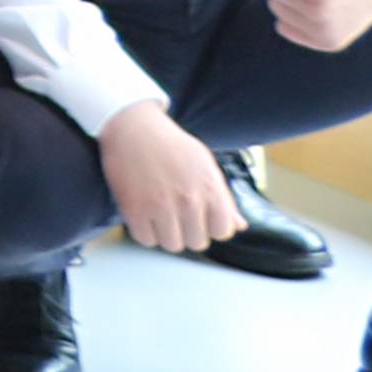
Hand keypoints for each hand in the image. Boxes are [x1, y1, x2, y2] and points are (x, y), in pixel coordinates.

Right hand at [95, 99, 241, 255]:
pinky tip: (143, 215)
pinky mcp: (134, 209)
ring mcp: (161, 206)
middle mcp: (189, 200)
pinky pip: (145, 239)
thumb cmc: (170, 145)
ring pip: (172, 245)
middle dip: (188, 231)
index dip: (210, 225)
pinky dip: (144, 231)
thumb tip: (240, 226)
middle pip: (197, 242)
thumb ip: (223, 198)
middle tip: (176, 213)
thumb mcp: (204, 165)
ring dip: (166, 233)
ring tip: (159, 215)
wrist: (132, 126)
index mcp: (210, 189)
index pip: (222, 231)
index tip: (199, 215)